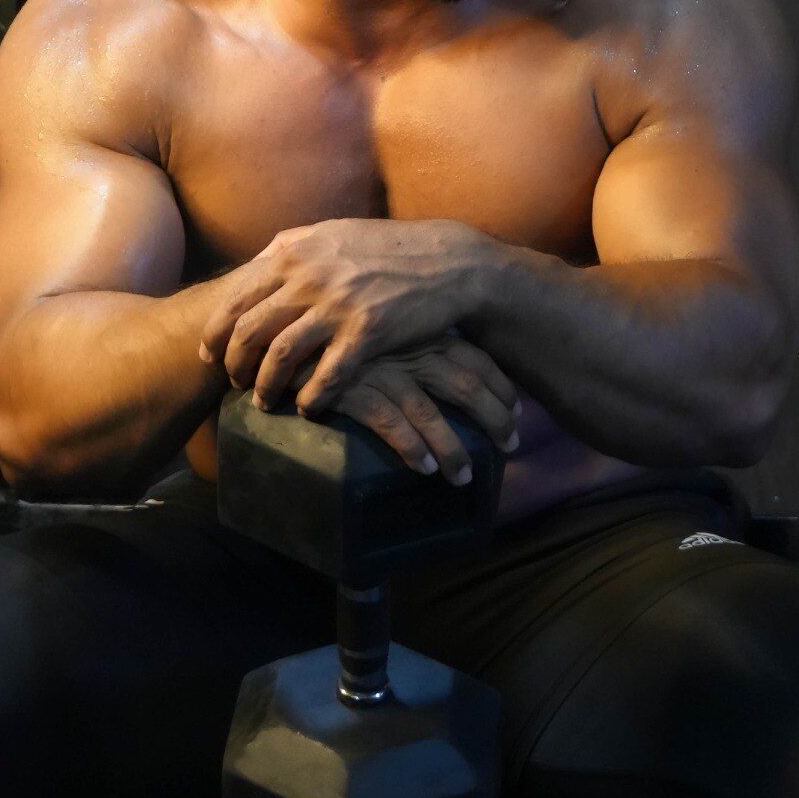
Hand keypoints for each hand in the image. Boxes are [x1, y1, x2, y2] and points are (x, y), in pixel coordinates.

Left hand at [198, 218, 485, 411]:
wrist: (446, 261)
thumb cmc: (387, 249)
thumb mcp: (334, 234)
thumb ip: (293, 246)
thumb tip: (256, 263)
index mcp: (295, 252)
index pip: (236, 297)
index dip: (215, 333)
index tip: (209, 355)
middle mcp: (310, 276)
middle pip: (249, 330)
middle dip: (233, 364)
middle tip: (234, 384)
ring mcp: (338, 304)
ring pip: (280, 356)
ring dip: (266, 387)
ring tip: (264, 403)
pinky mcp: (368, 332)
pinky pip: (327, 376)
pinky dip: (311, 398)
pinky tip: (308, 408)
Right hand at [311, 334, 521, 486]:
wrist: (281, 320)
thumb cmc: (335, 323)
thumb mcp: (380, 322)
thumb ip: (411, 336)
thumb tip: (444, 361)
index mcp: (419, 329)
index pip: (474, 356)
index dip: (500, 385)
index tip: (517, 410)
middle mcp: (407, 348)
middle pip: (466, 385)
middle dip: (494, 418)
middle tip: (511, 446)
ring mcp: (381, 369)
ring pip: (431, 413)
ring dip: (453, 449)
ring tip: (465, 477)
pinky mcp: (351, 389)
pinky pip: (390, 423)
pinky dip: (412, 447)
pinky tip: (425, 468)